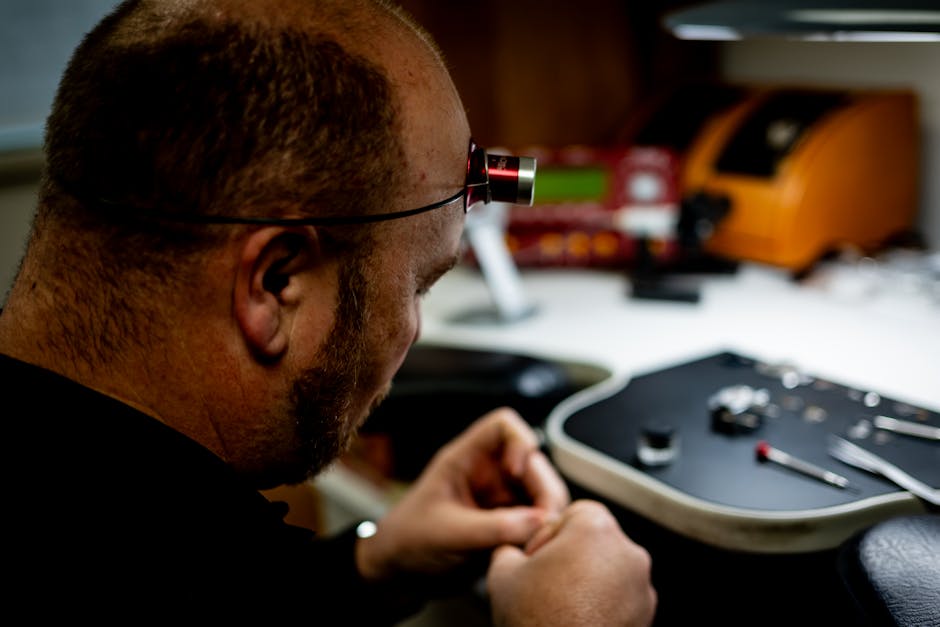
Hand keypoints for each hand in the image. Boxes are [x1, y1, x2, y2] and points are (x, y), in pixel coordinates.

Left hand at [355, 407, 568, 582]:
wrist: (400, 575)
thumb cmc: (409, 541)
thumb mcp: (447, 533)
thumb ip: (492, 527)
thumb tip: (541, 520)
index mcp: (466, 460)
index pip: (504, 426)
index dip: (519, 441)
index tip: (517, 472)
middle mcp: (488, 474)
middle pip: (534, 463)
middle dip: (544, 490)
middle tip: (543, 523)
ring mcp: (501, 500)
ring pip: (543, 494)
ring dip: (547, 515)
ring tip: (536, 543)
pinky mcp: (509, 525)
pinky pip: (539, 522)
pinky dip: (542, 534)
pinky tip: (532, 552)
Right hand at [487, 499, 656, 626]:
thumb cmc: (538, 623)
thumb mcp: (503, 573)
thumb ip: (509, 546)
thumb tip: (513, 549)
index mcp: (596, 531)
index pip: (574, 512)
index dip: (550, 535)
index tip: (538, 558)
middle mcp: (628, 554)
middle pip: (595, 540)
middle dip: (571, 557)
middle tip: (546, 583)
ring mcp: (641, 587)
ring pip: (609, 569)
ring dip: (587, 580)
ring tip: (561, 604)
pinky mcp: (646, 616)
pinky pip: (621, 596)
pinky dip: (603, 603)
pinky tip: (577, 619)